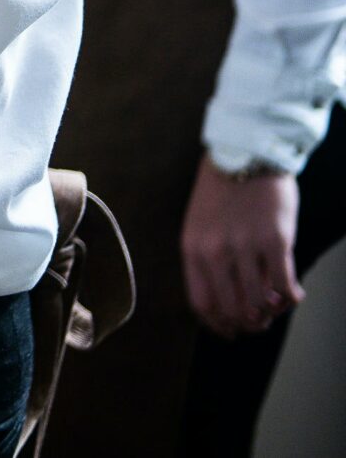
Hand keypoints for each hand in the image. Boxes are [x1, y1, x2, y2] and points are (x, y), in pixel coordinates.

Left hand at [181, 155, 304, 337]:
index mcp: (192, 249)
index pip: (202, 303)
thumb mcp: (198, 225)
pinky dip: (292, 298)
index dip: (218, 324)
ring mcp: (246, 247)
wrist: (243, 155)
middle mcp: (216, 252)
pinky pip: (285, 285)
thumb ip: (206, 260)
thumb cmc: (221, 192)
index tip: (230, 331)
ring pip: (260, 303)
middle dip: (248, 324)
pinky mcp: (276, 240)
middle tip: (260, 322)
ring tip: (277, 307)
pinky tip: (294, 294)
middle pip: (233, 309)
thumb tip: (222, 301)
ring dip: (272, 313)